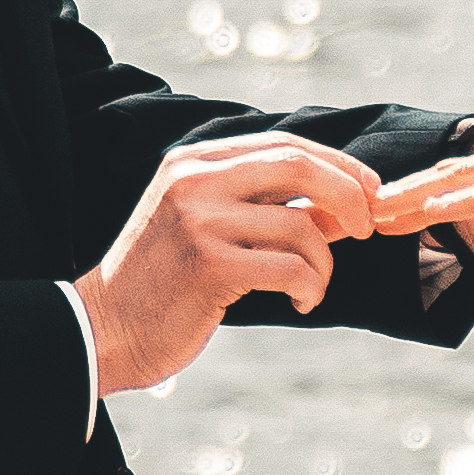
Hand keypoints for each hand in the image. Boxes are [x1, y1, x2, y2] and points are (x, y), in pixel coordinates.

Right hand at [79, 134, 382, 393]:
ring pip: (302, 226)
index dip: (338, 164)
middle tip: (364, 228)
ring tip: (311, 287)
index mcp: (193, 161)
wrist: (104, 329)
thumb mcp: (199, 221)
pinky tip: (300, 302)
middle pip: (299, 165)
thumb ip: (254, 202)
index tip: (369, 190)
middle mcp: (194, 180)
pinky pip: (292, 267)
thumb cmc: (162, 282)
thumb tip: (337, 201)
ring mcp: (200, 221)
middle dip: (348, 196)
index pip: (285, 144)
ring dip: (324, 263)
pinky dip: (311, 287)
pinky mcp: (209, 265)